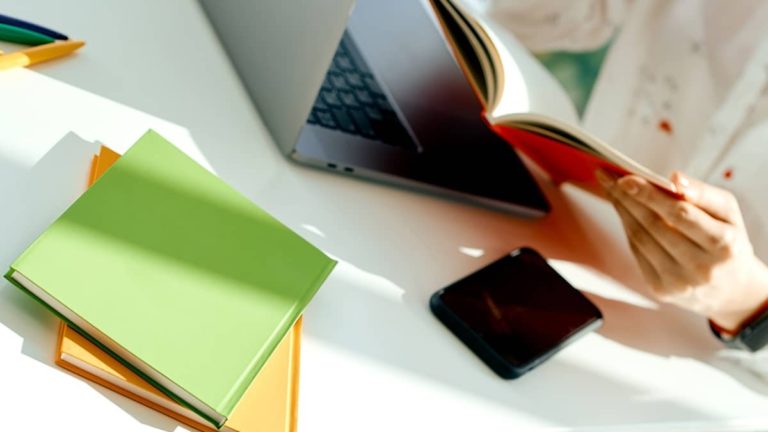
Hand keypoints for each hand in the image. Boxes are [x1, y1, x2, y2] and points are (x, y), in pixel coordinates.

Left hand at [597, 170, 767, 331]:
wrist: (732, 289)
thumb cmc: (728, 240)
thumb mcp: (728, 213)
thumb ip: (703, 193)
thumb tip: (674, 178)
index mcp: (724, 244)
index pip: (680, 214)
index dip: (650, 195)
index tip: (626, 178)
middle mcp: (701, 268)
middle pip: (654, 225)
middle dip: (627, 198)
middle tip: (607, 177)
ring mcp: (678, 282)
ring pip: (640, 238)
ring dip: (622, 210)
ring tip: (611, 189)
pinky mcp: (660, 289)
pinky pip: (637, 252)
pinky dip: (628, 228)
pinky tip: (623, 210)